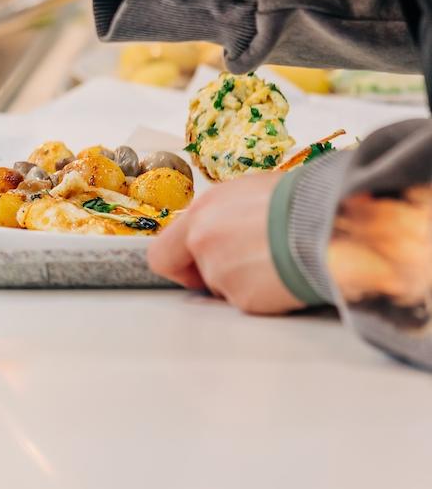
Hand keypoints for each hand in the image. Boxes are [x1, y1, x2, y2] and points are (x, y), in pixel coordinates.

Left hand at [147, 171, 304, 314]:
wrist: (333, 220)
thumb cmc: (300, 199)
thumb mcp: (248, 193)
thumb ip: (221, 217)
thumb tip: (218, 229)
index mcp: (201, 213)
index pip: (162, 253)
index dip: (179, 263)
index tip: (195, 264)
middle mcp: (202, 242)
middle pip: (194, 275)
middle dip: (212, 275)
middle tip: (245, 265)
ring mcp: (221, 272)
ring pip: (224, 288)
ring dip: (246, 281)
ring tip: (278, 259)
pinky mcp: (244, 299)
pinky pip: (249, 302)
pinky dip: (266, 294)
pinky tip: (286, 273)